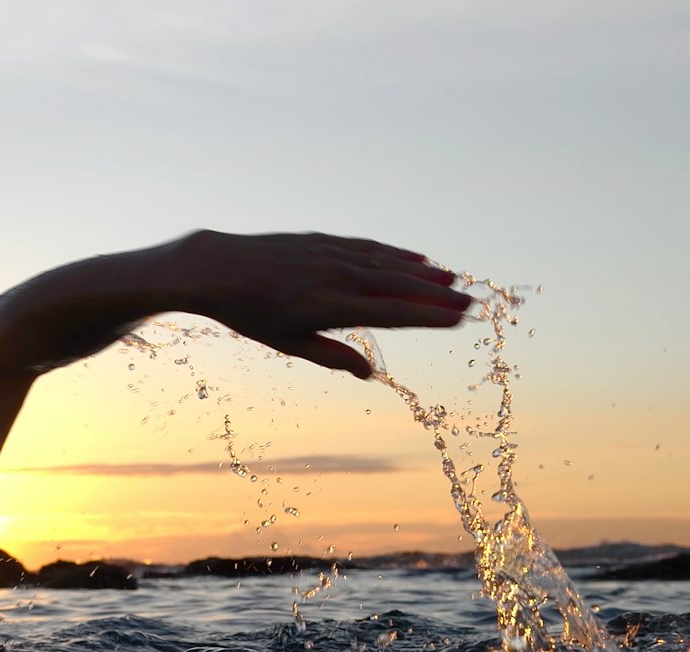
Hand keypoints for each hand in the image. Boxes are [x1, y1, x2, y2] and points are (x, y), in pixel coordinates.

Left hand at [171, 230, 470, 377]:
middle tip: (471, 303)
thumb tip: (368, 373)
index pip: (390, 312)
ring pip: (386, 262)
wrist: (218, 267)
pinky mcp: (322, 240)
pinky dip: (394, 253)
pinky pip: (367, 247)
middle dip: (436, 294)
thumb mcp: (287, 343)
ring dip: (422, 271)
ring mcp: (330, 254)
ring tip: (452, 279)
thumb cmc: (251, 313)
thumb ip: (331, 356)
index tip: (458, 319)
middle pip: (397, 286)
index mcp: (329, 307)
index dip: (427, 316)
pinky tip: (415, 258)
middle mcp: (335, 277)